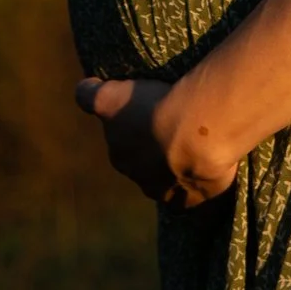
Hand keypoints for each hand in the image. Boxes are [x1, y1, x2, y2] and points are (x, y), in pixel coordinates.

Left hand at [73, 76, 239, 206]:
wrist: (196, 133)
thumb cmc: (153, 110)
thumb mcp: (110, 96)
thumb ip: (90, 95)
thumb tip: (82, 90)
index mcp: (120, 156)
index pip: (123, 142)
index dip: (135, 127)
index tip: (149, 111)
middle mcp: (141, 180)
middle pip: (146, 163)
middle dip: (155, 149)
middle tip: (174, 124)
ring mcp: (170, 192)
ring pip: (171, 179)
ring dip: (179, 165)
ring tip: (197, 141)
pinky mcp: (196, 198)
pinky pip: (197, 191)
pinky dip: (200, 180)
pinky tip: (209, 161)